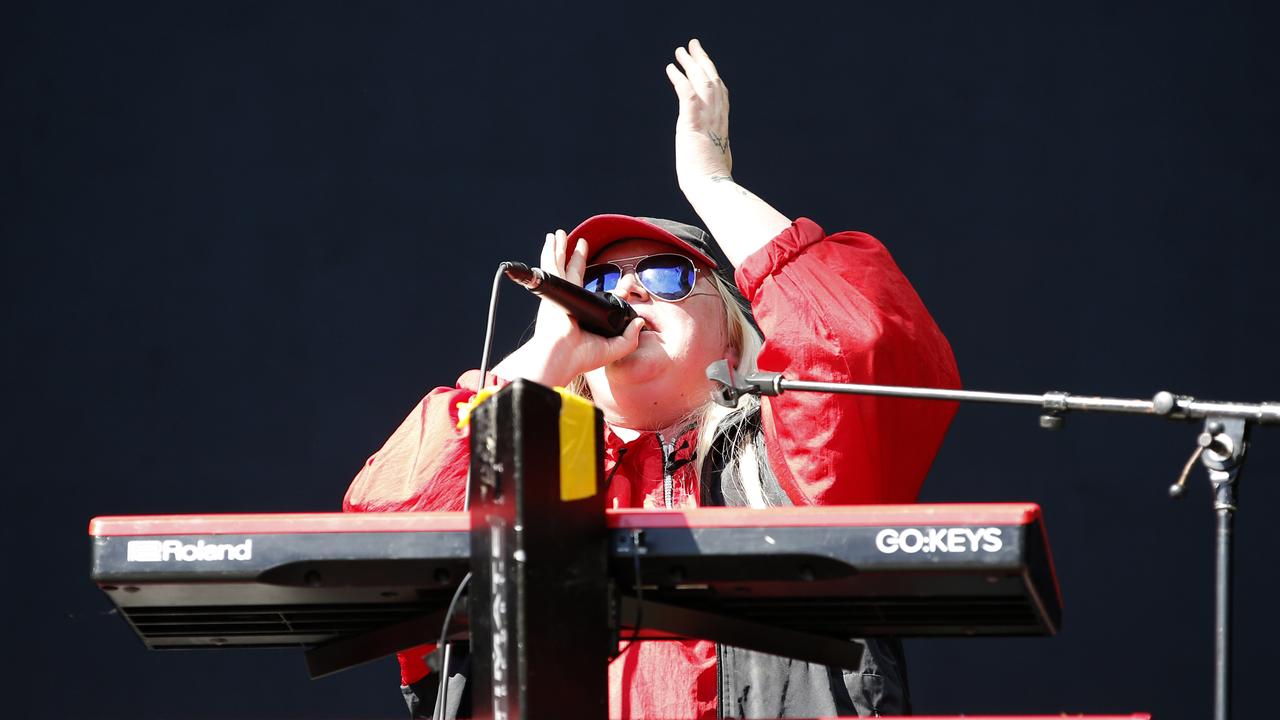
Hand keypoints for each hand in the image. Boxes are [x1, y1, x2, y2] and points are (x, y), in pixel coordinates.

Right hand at [493, 230, 644, 386]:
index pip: (602, 296)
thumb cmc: (582, 356)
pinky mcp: (554, 288)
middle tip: (582, 244)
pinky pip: (552, 264)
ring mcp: (561, 293)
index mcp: (585, 316)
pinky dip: (551, 250)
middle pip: (575, 274)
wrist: (562, 355)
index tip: (628, 283)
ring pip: (561, 265)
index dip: (617, 289)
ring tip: (559, 234)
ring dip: (561, 249)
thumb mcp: (614, 348)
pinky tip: (551, 237)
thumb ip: (630, 337)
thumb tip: (640, 321)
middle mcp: (571, 303)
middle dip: (578, 258)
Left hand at [666, 39, 732, 186]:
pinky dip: (679, 79)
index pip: (720, 95)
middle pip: (713, 81)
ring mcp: (706, 120)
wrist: (712, 191)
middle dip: (703, 61)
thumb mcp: (714, 163)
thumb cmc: (712, 185)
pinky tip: (670, 69)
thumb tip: (713, 163)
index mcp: (721, 128)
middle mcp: (717, 119)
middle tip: (692, 45)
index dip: (713, 77)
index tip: (706, 65)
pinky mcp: (693, 124)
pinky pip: (687, 95)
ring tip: (680, 50)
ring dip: (690, 64)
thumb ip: (712, 154)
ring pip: (702, 82)